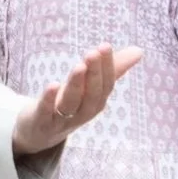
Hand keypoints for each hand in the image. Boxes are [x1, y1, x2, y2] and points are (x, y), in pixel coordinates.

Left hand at [10, 44, 142, 155]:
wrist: (38, 133)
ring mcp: (60, 120)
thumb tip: (139, 50)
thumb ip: (112, 69)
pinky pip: (45, 112)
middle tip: (93, 52)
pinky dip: (48, 99)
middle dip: (94, 75)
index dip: (107, 67)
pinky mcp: (40, 122)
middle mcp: (80, 114)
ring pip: (71, 104)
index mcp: (94, 103)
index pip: (105, 86)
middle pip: (91, 97)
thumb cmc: (68, 104)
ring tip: (80, 65)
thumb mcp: (88, 87)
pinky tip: (52, 84)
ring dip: (76, 85)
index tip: (105, 46)